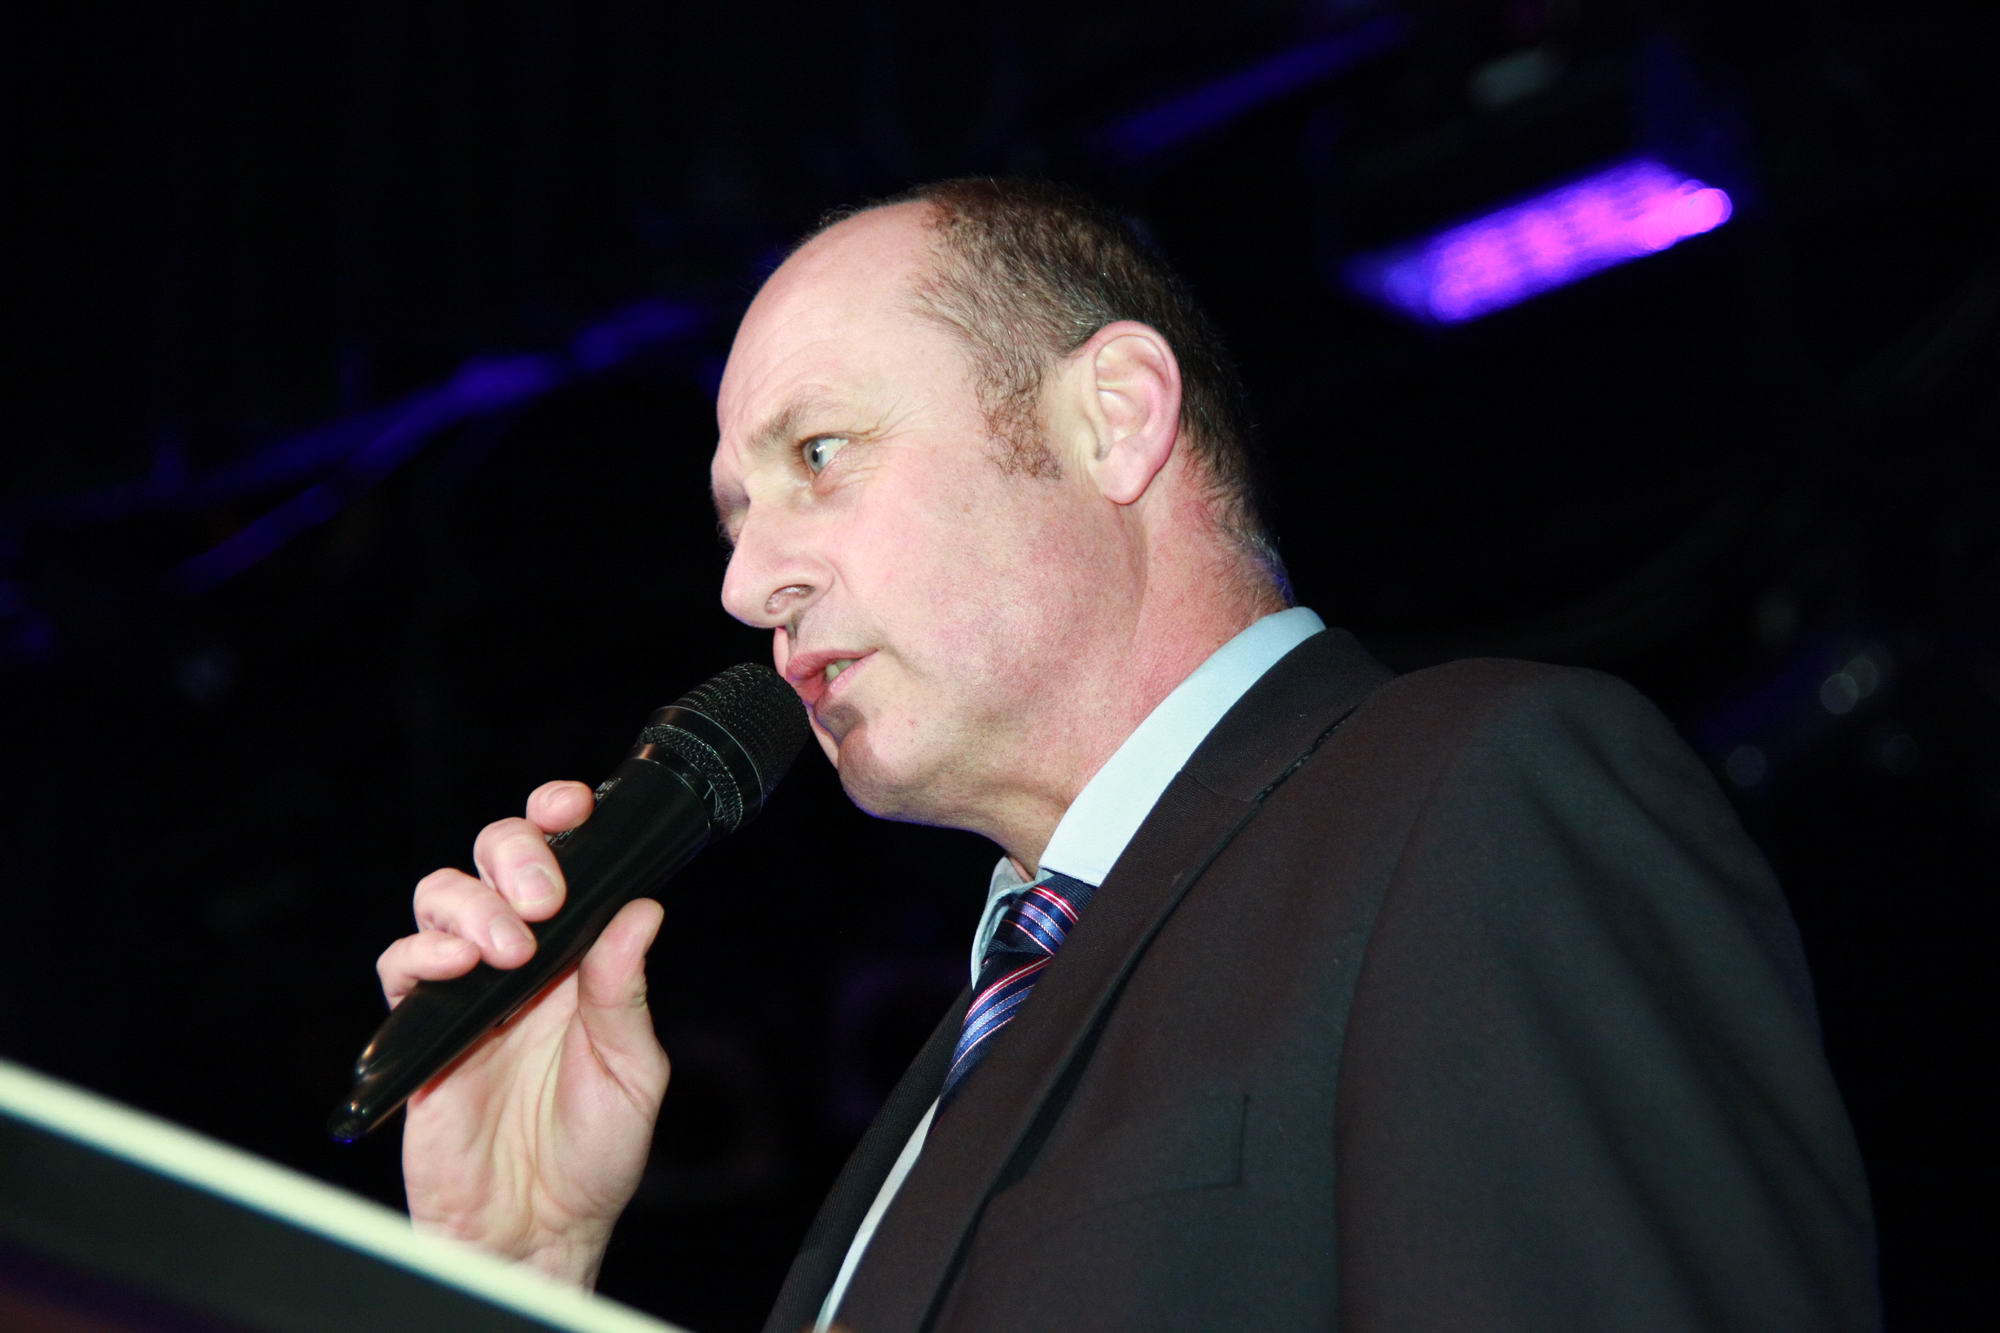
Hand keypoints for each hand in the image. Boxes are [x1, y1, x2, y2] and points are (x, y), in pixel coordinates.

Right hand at [375, 780, 670, 1285]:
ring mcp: (464, 987)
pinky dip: (424, 952)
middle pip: (494, 859)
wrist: (537, 1228)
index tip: (573, 805)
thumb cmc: (593, 1154)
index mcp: (577, 954)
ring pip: (442, 896)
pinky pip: (401, 964)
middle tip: (545, 897)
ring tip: (509, 947)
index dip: (560, 819)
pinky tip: (458, 967)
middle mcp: (518, 958)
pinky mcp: (418, 1027)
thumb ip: (625, 992)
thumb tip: (640, 911)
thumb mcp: (631, 1070)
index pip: (562, 861)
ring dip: (475, 903)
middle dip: (518, 854)